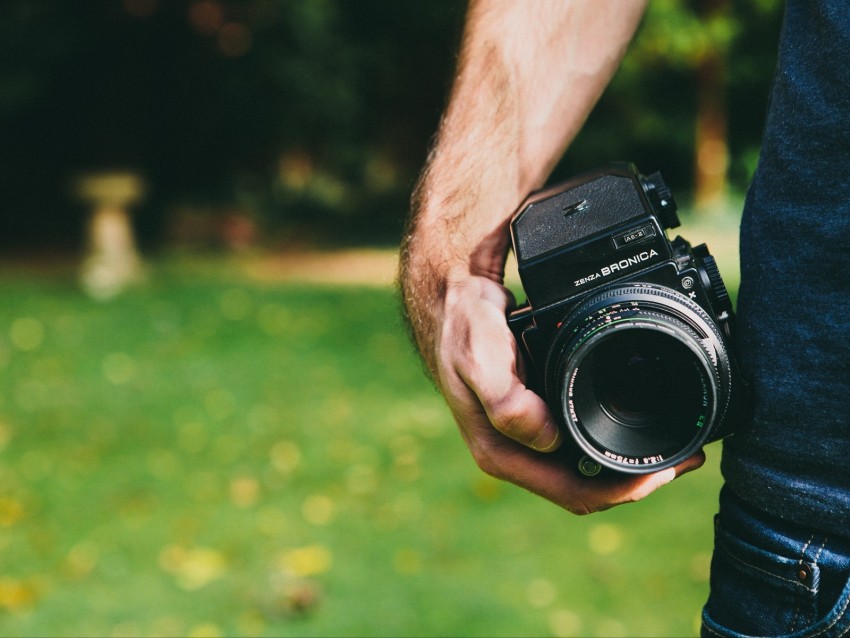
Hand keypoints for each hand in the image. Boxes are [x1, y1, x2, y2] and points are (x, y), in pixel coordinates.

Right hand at [432, 272, 704, 514]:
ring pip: (589, 469)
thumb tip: (548, 440)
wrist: (458, 301)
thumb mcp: (482, 359)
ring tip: (673, 447)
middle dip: (638, 481)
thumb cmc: (466, 329)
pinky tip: (638, 424)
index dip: (625, 490)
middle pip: (589, 488)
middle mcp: (517, 453)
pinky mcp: (539, 419)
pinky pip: (583, 444)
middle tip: (686, 458)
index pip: (575, 493)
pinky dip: (614, 440)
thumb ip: (507, 402)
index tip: (666, 469)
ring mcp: (528, 439)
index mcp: (503, 453)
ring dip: (630, 464)